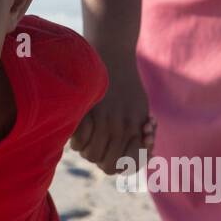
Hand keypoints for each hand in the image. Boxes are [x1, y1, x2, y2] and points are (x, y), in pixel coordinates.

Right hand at [69, 50, 154, 174]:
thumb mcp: (140, 109)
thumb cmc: (128, 84)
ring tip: (90, 139)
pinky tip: (81, 131)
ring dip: (89, 151)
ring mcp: (102, 120)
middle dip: (104, 160)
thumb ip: (139, 133)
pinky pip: (77, 142)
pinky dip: (77, 142)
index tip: (118, 155)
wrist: (112, 55)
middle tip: (102, 147)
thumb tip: (143, 157)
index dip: (122, 165)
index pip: (128, 165)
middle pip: (106, 165)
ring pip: (90, 155)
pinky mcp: (84, 112)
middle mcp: (120, 127)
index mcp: (136, 128)